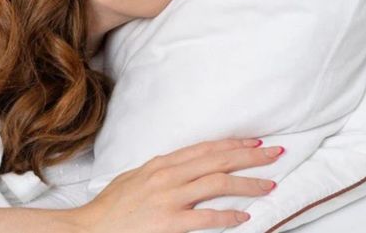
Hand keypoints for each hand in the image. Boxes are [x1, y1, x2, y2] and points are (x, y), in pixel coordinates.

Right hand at [70, 138, 283, 232]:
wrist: (90, 229)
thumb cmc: (110, 208)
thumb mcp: (135, 178)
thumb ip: (160, 171)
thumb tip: (180, 167)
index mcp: (161, 164)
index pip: (206, 148)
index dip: (233, 144)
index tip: (255, 142)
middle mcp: (168, 175)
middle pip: (218, 159)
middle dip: (251, 156)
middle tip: (276, 154)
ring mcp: (169, 197)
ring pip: (218, 183)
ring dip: (248, 183)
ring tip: (269, 185)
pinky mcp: (169, 221)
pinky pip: (207, 216)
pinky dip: (229, 215)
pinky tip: (245, 217)